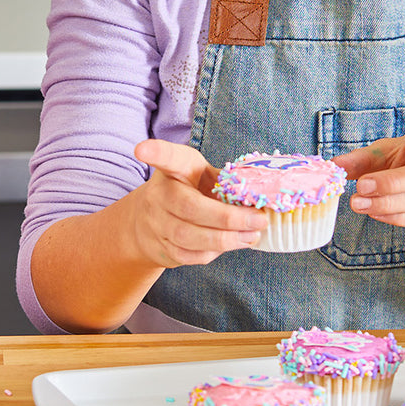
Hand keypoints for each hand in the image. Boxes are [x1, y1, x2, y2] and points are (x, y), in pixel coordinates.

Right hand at [130, 138, 265, 268]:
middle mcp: (158, 194)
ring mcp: (155, 223)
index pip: (164, 158)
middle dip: (229, 218)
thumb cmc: (189, 192)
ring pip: (189, 237)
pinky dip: (214, 252)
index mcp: (173, 169)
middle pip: (189, 208)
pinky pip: (189, 255)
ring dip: (226, 239)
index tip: (141, 150)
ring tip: (251, 236)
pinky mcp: (160, 247)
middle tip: (259, 220)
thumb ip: (226, 182)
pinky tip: (231, 244)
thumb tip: (262, 197)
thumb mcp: (203, 176)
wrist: (149, 221)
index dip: (154, 152)